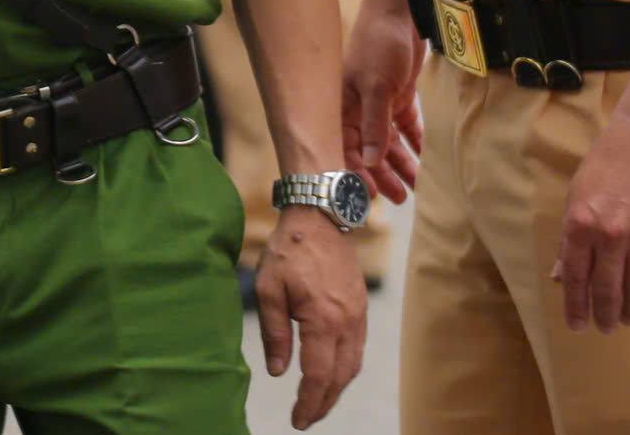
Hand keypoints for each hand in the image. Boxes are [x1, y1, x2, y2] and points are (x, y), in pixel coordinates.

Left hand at [254, 207, 367, 429]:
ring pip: (353, 365)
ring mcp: (359, 314)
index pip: (318, 374)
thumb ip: (274, 333)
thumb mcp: (268, 289)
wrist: (319, 215)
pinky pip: (357, 348)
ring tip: (317, 403)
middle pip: (340, 377)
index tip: (296, 420)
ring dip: (336, 389)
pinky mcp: (361, 307)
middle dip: (324, 403)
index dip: (308, 402)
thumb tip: (279, 372)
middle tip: (305, 419)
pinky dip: (345, 368)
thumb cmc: (289, 249)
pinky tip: (331, 374)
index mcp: (324, 319)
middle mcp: (348, 321)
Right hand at [340, 0, 426, 203]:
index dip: (356, 174)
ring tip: (417, 188)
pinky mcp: (399, 96)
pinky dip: (416, 144)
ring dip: (402, 164)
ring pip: (389, 143)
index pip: (346, 148)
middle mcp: (358, 108)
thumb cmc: (379, 43)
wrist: (400, 11)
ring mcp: (379, 103)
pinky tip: (427, 161)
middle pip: (369, 151)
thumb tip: (371, 162)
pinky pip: (406, 128)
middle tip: (400, 198)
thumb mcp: (376, 86)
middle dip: (383, 175)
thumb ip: (375, 124)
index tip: (370, 196)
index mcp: (343, 105)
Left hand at [552, 110, 629, 331]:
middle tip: (604, 329)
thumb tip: (561, 276)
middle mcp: (610, 236)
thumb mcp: (574, 196)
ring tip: (626, 321)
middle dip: (604, 315)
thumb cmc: (604, 165)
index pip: (575, 278)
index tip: (576, 325)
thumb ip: (569, 239)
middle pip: (607, 290)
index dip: (575, 306)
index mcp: (580, 225)